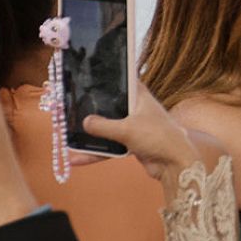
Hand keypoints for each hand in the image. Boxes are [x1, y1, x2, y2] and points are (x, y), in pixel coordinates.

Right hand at [72, 80, 222, 187]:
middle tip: (67, 107)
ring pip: (107, 127)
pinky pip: (109, 145)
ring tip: (66, 134)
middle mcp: (136, 109)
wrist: (174, 164)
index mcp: (139, 96)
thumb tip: (84, 122)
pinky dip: (95, 152)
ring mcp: (133, 126)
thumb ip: (103, 126)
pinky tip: (76, 159)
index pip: (121, 80)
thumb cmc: (158, 138)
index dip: (105, 78)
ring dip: (90, 133)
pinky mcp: (131, 143)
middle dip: (90, 109)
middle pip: (109, 106)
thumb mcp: (127, 129)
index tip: (85, 76)